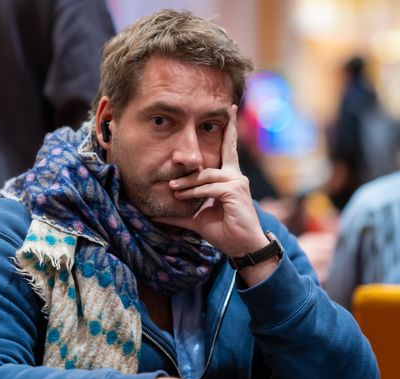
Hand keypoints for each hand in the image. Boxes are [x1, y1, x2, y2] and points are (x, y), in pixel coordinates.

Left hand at [154, 104, 267, 258]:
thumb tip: (157, 213)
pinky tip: (182, 197)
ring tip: (172, 190)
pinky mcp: (236, 191)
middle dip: (211, 145)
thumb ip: (180, 212)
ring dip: (187, 183)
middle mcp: (236, 176)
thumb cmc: (224, 231)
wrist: (241, 246)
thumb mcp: (196, 218)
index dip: (230, 130)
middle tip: (197, 145)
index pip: (228, 149)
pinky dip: (194, 192)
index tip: (231, 110)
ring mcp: (237, 182)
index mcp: (229, 178)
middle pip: (222, 152)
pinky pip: (209, 187)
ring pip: (206, 175)